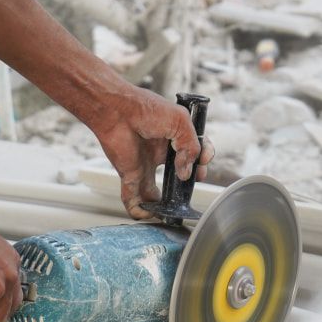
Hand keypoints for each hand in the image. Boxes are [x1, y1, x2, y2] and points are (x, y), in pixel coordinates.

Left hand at [92, 86, 215, 219]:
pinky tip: (149, 212)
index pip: (193, 154)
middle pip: (175, 177)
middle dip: (186, 185)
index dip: (202, 160)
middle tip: (191, 182)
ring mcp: (144, 166)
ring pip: (154, 194)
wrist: (117, 110)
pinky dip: (140, 210)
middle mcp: (159, 155)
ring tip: (172, 209)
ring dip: (163, 205)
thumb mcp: (180, 121)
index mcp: (173, 138)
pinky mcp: (130, 176)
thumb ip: (191, 146)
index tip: (204, 161)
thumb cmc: (145, 109)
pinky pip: (133, 199)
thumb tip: (186, 172)